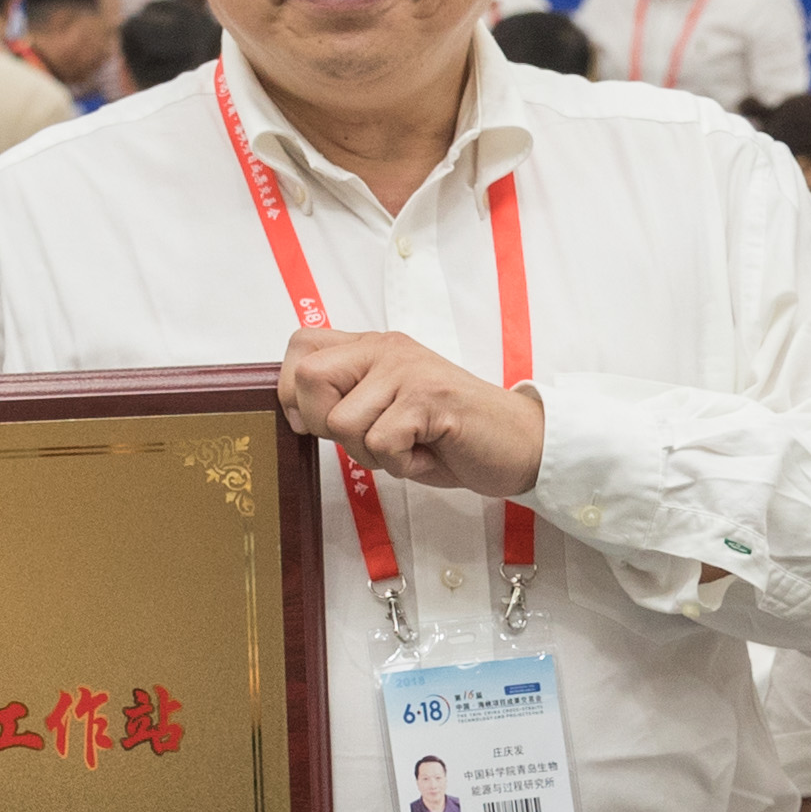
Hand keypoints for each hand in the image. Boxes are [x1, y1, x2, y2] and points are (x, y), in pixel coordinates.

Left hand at [278, 327, 544, 498]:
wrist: (518, 444)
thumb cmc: (448, 435)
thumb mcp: (385, 410)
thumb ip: (344, 400)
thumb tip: (292, 411)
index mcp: (372, 348)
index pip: (300, 348)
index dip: (292, 393)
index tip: (319, 422)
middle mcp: (386, 350)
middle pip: (308, 379)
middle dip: (326, 427)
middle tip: (372, 437)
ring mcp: (408, 370)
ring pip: (342, 422)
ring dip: (372, 453)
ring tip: (409, 445)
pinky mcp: (428, 398)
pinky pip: (381, 442)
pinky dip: (401, 463)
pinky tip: (427, 452)